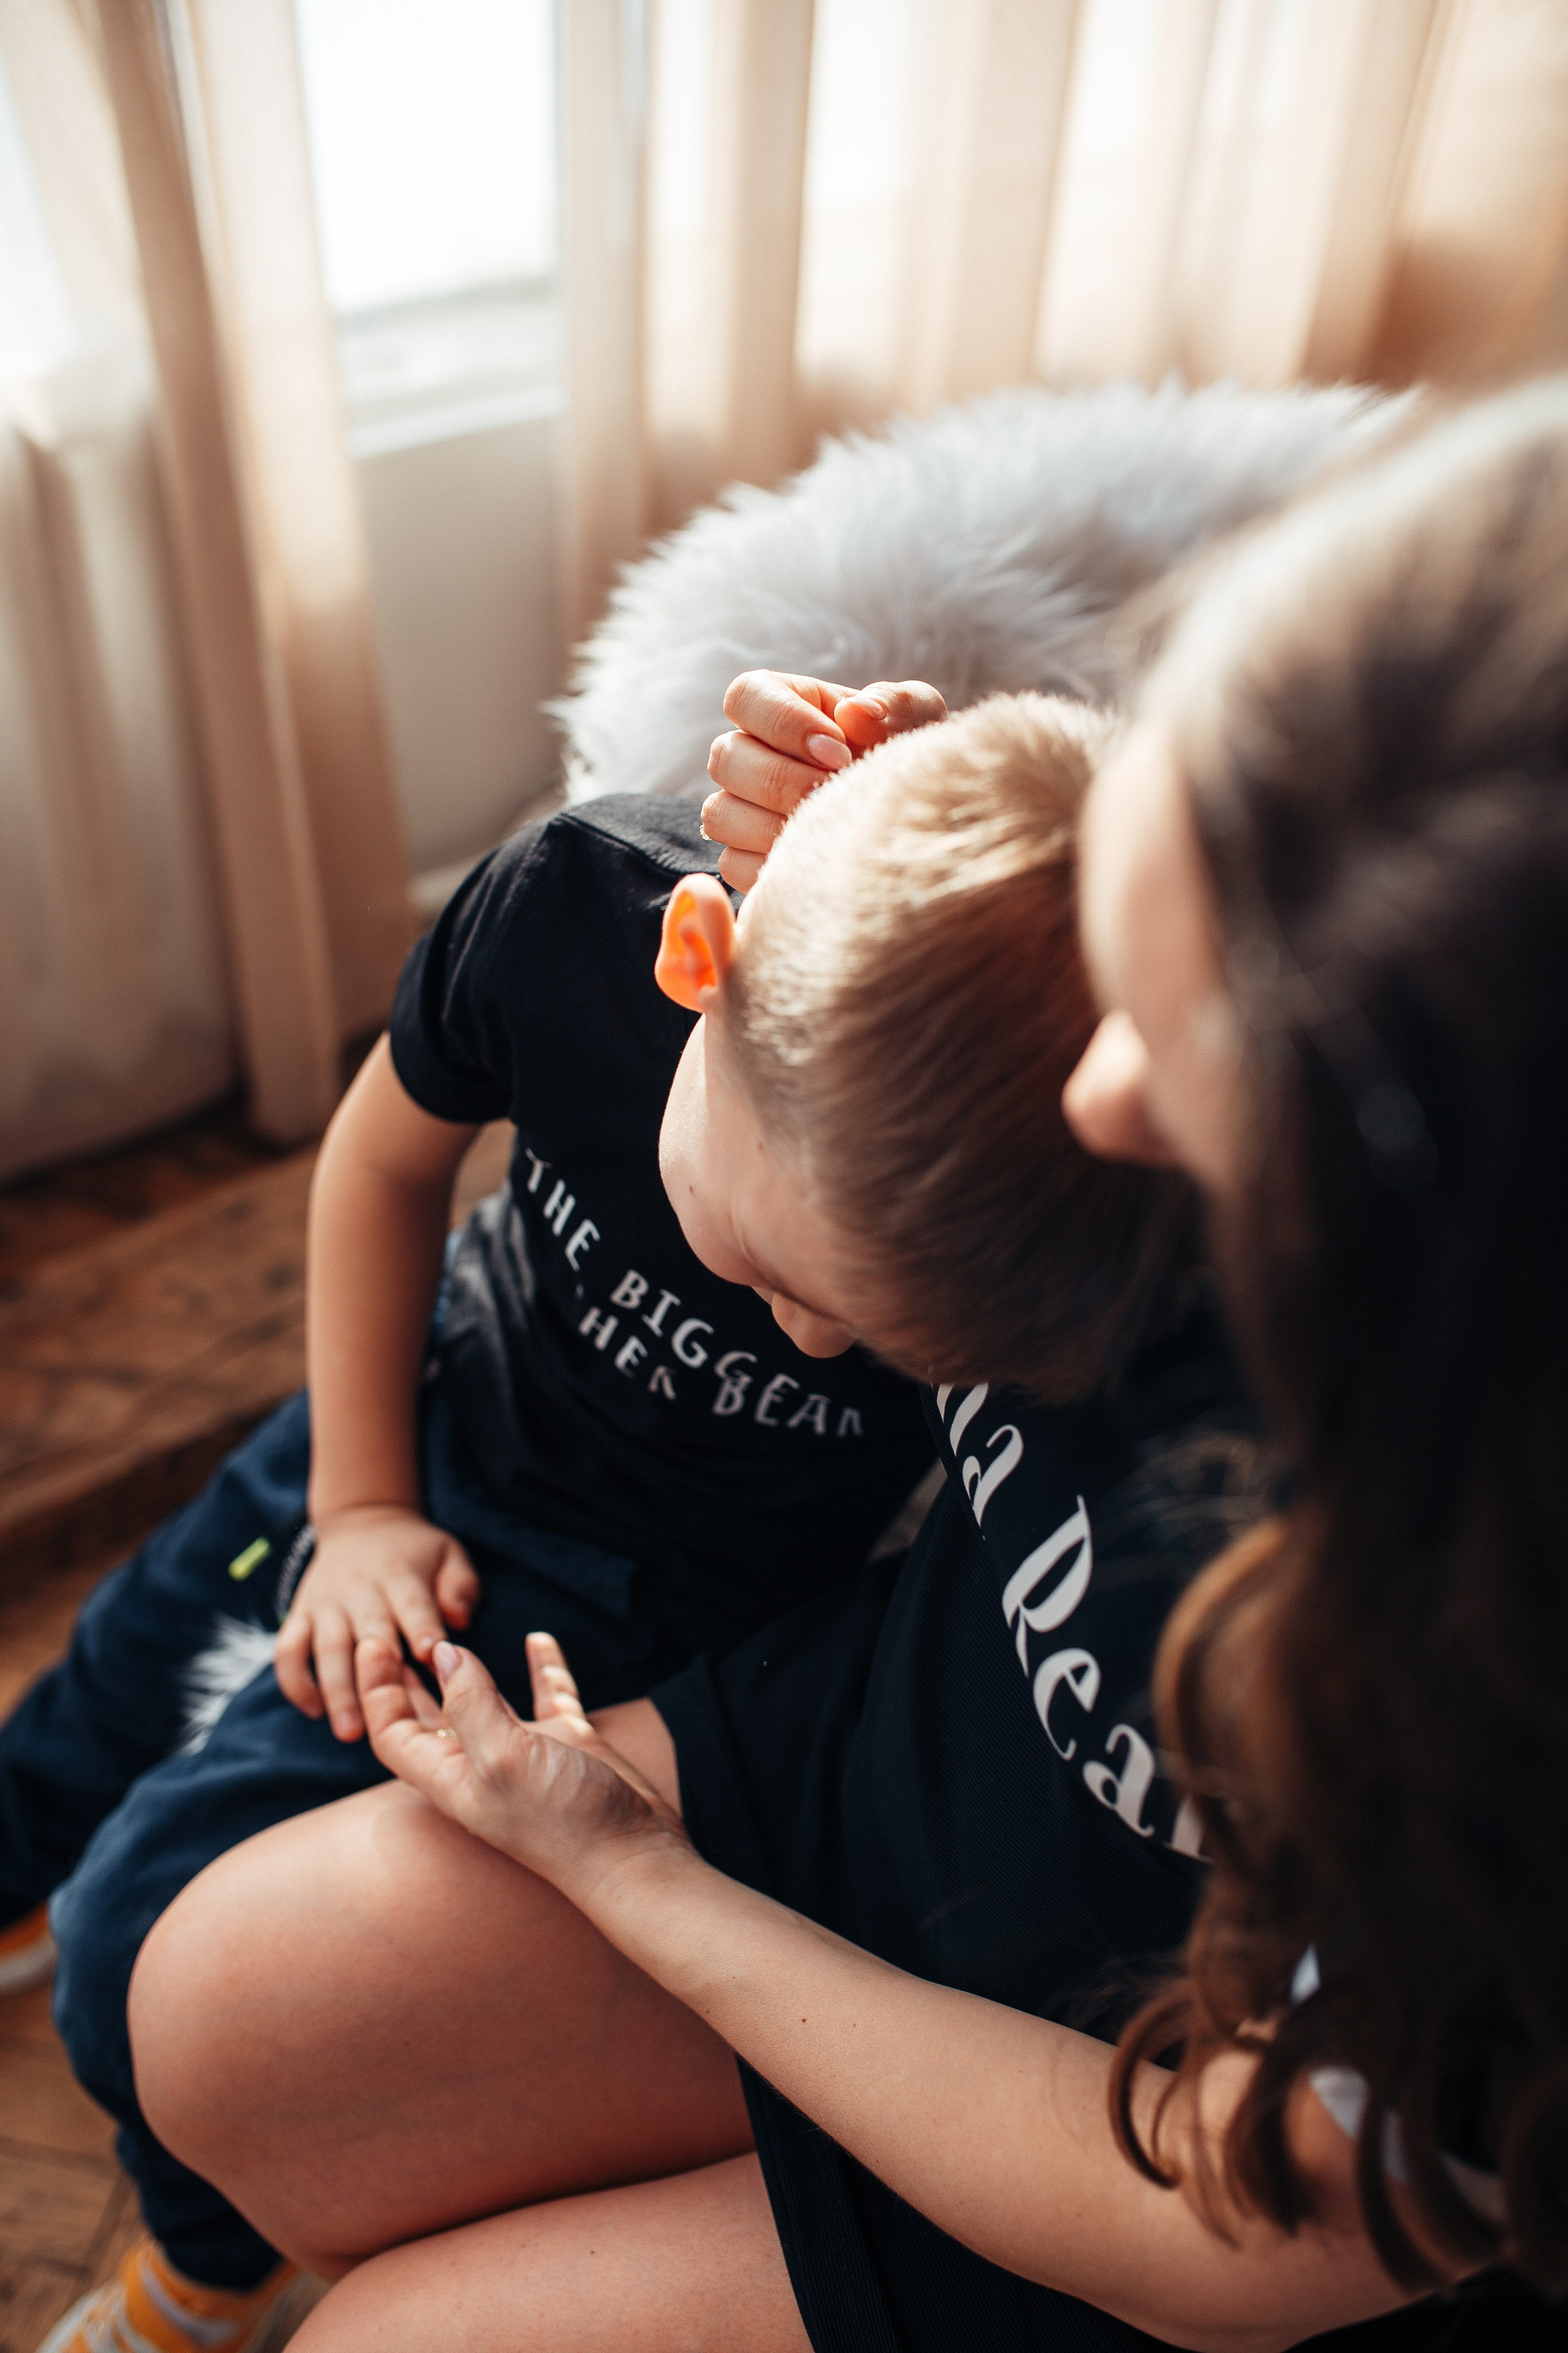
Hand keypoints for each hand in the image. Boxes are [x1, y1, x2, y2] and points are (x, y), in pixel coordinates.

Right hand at [275, 1506, 480, 1740]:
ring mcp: (325, 1604)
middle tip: (382, 1722)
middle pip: (366, 1633)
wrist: (362, 1520)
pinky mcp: (299, 1614)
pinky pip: (287, 1649)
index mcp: (400, 1575)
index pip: (412, 1604)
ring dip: (334, 1690)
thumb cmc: (415, 1551)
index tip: (430, 1659)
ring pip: (325, 1649)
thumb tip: (458, 1619)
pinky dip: (294, 1681)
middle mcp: (359, 1589)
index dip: (421, 1628)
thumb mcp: (448, 1554)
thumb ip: (459, 1586)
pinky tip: (312, 1710)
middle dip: (373, 1675)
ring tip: (348, 1731)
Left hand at [359, 1630, 687, 1900]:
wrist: (633, 1856)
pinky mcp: (568, 1743)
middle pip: (429, 1717)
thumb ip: (470, 1703)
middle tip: (394, 1628)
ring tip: (449, 1632)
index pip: (394, 1733)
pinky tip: (538, 1640)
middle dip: (409, 1677)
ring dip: (465, 1669)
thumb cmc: (562, 1822)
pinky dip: (541, 1667)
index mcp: (452, 1778)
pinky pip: (548, 1695)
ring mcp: (527, 1753)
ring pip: (485, 1701)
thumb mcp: (503, 1758)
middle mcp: (483, 1765)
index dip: (377, 1691)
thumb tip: (442, 1653)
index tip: (374, 1641)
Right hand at [703, 669, 947, 889]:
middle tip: (836, 793)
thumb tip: (856, 712)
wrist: (918, 818)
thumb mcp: (918, 717)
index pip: (746, 697)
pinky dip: (773, 865)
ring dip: (775, 825)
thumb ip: (895, 704)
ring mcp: (740, 808)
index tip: (838, 749)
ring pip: (720, 813)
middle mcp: (750, 754)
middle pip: (725, 757)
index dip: (783, 722)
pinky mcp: (743, 858)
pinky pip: (733, 865)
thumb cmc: (910, 754)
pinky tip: (819, 859)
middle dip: (785, 780)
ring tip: (832, 829)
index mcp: (782, 704)